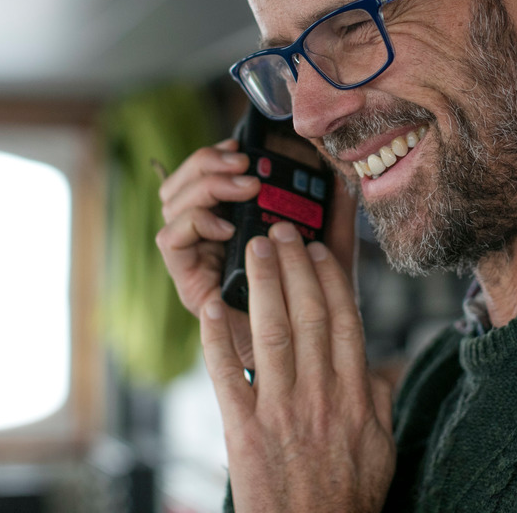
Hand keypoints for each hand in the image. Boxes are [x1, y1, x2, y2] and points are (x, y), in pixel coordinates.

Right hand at [156, 138, 358, 369]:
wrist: (306, 367)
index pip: (201, 177)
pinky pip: (171, 242)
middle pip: (179, 185)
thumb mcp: (330, 256)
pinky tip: (227, 226)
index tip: (242, 149)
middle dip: (208, 165)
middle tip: (244, 167)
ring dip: (205, 186)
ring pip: (171, 205)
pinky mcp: (188, 284)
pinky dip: (194, 223)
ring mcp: (193, 261)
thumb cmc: (316, 313)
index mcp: (230, 226)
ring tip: (243, 188)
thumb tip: (346, 175)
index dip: (214, 156)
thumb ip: (335, 218)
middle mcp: (204, 241)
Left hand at [200, 221, 394, 512]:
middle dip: (295, 266)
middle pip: (309, 314)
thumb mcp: (382, 447)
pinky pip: (228, 376)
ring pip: (272, 332)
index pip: (344, 321)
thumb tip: (385, 362)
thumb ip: (379, 399)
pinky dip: (217, 339)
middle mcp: (319, 395)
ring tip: (254, 248)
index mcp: (353, 396)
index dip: (331, 279)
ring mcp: (280, 411)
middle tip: (282, 231)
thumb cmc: (347, 497)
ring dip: (262, 284)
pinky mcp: (244, 431)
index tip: (320, 249)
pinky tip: (212, 307)